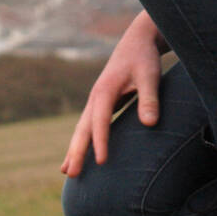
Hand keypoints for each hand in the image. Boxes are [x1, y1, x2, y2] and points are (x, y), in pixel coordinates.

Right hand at [62, 15, 162, 174]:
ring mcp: (96, 101)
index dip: (101, 141)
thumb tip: (150, 124)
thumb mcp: (149, 75)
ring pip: (82, 129)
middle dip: (76, 151)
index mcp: (105, 91)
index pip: (101, 121)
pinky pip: (89, 126)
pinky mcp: (101, 104)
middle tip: (71, 174)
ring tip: (67, 172)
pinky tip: (79, 156)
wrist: (137, 41)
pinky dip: (83, 141)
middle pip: (83, 128)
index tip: (101, 162)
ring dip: (75, 149)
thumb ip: (149, 99)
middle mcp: (96, 97)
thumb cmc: (144, 58)